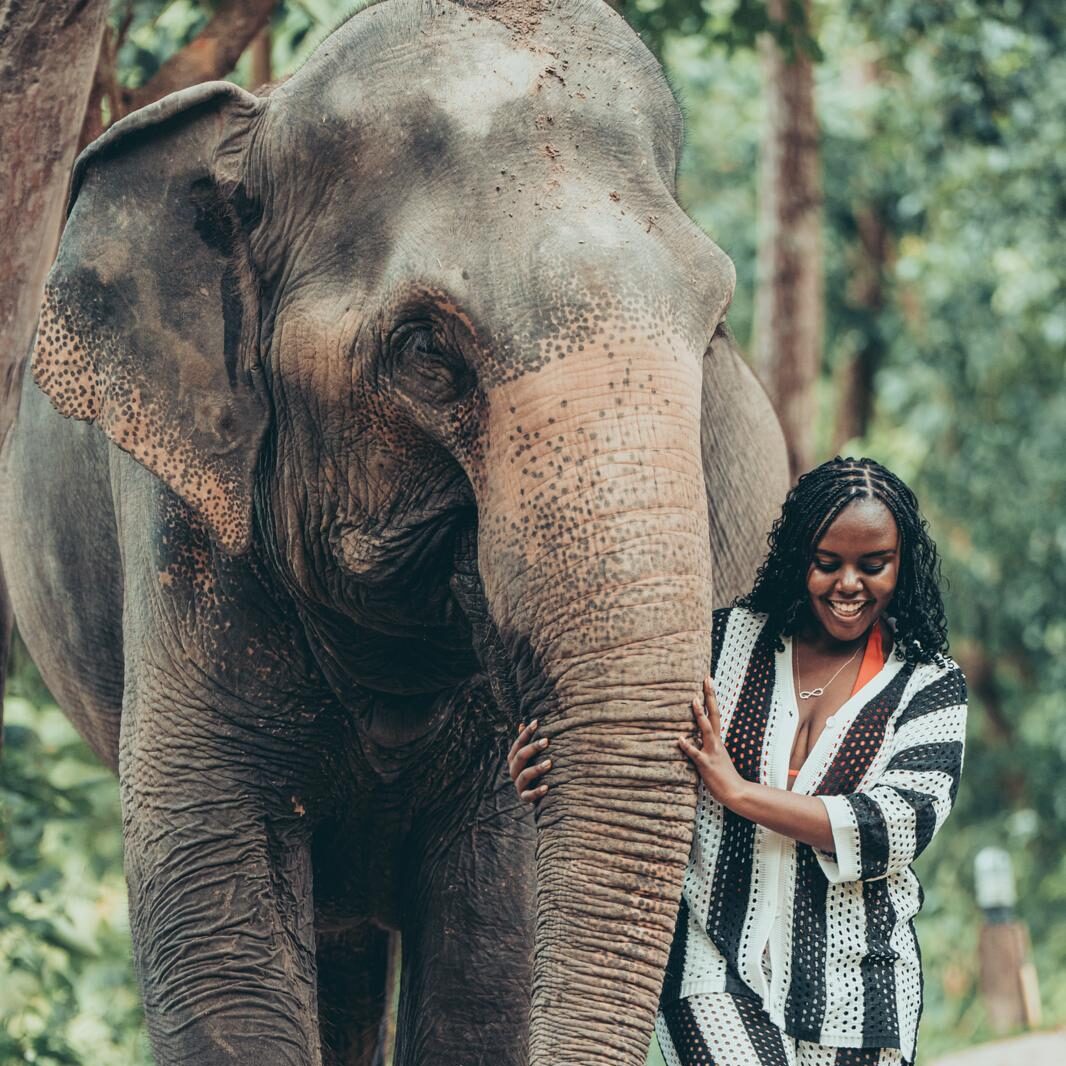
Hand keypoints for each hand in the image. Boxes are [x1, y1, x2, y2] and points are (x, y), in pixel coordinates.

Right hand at [508, 720, 550, 802]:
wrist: (539, 794)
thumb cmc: (536, 769)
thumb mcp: (531, 755)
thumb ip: (527, 741)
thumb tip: (522, 724)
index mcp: (514, 759)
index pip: (518, 743)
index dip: (526, 733)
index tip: (537, 722)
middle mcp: (514, 771)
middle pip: (520, 757)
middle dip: (533, 748)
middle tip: (546, 740)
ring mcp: (519, 785)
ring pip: (524, 775)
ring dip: (536, 768)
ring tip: (550, 763)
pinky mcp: (525, 797)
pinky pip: (529, 796)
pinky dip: (537, 792)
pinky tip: (547, 787)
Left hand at [678, 677, 748, 811]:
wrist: (736, 792)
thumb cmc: (723, 775)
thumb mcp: (715, 756)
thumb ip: (705, 745)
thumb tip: (693, 735)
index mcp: (717, 739)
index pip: (714, 713)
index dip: (711, 697)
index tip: (708, 680)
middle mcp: (716, 742)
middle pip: (714, 715)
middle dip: (710, 697)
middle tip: (707, 679)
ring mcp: (712, 752)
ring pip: (706, 730)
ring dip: (699, 716)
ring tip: (693, 701)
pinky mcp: (706, 765)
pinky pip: (696, 754)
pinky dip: (688, 747)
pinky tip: (680, 740)